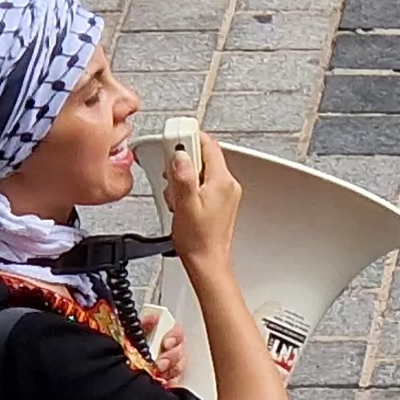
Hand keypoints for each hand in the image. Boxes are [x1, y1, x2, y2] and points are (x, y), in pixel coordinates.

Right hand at [160, 125, 242, 272]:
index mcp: (222, 181)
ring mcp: (225, 193)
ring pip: (202, 170)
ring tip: (176, 196)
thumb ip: (183, 177)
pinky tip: (181, 201)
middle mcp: (227, 185)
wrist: (207, 262)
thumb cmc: (198, 240)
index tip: (174, 139)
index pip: (209, 144)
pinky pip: (203, 184)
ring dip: (184, 177)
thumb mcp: (185, 205)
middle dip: (183, 162)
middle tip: (171, 175)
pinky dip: (190, 187)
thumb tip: (180, 155)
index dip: (189, 137)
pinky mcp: (220, 202)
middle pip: (204, 156)